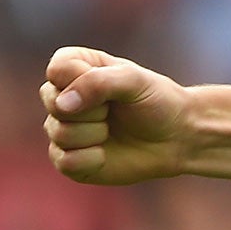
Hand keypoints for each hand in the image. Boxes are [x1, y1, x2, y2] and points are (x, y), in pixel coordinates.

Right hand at [41, 47, 189, 185]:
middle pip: (53, 102)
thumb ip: (98, 82)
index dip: (82, 81)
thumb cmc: (158, 103)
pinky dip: (91, 159)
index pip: (57, 69)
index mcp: (76, 68)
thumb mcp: (135, 81)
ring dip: (95, 134)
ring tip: (113, 130)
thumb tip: (62, 104)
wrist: (177, 139)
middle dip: (92, 110)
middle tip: (114, 110)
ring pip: (59, 133)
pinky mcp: (67, 159)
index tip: (113, 86)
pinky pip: (64, 161)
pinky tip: (105, 154)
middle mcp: (64, 97)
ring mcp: (63, 128)